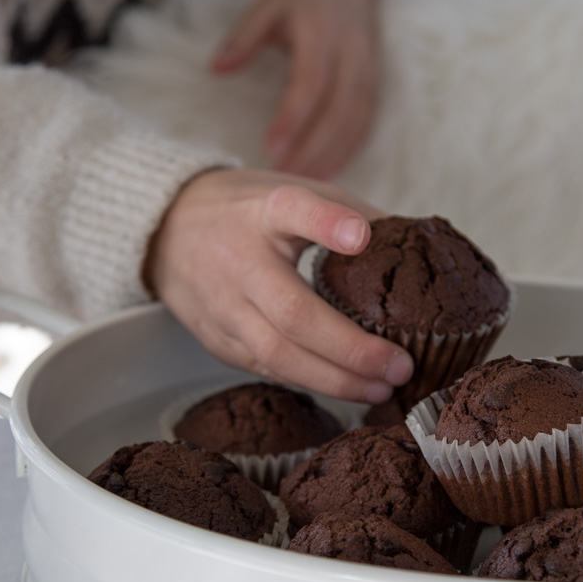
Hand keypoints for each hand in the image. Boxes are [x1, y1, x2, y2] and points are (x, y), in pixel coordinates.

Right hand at [144, 169, 412, 402]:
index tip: (361, 236)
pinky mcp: (215, 339)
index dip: (327, 223)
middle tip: (400, 366)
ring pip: (278, 355)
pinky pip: (266, 368)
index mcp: (263, 212)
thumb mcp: (293, 191)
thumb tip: (416, 246)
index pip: (293, 209)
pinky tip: (346, 388)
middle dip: (351, 349)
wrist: (166, 229)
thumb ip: (348, 214)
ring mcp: (222, 306)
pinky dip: (308, 382)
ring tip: (381, 389)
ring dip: (334, 380)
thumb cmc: (247, 211)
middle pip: (293, 313)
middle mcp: (239, 261)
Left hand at [211, 0, 378, 179]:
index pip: (310, 83)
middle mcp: (351, 54)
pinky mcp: (375, 83)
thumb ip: (244, 38)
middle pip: (336, 111)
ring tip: (304, 186)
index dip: (293, 118)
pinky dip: (348, 149)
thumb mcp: (269, 4)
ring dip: (331, 156)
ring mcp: (368, 70)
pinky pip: (365, 122)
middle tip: (284, 180)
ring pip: (355, 122)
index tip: (271, 148)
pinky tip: (327, 171)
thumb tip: (215, 69)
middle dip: (312, 148)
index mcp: (322, 32)